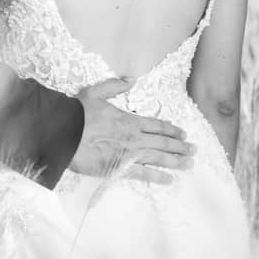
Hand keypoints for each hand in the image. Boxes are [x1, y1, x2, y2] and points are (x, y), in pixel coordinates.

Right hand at [68, 79, 194, 184]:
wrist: (64, 132)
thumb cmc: (78, 113)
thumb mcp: (95, 92)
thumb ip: (115, 85)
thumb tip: (131, 79)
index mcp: (129, 120)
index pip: (156, 125)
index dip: (171, 129)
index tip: (182, 133)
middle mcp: (134, 137)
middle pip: (162, 142)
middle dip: (180, 146)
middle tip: (193, 149)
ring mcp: (129, 153)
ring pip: (159, 157)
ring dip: (176, 160)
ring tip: (189, 163)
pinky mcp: (120, 168)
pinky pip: (144, 173)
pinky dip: (158, 177)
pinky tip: (170, 179)